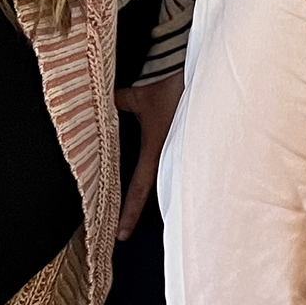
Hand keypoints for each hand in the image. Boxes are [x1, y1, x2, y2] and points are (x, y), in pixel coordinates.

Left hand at [113, 72, 183, 241]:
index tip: (121, 234)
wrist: (194, 70)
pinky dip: (188, 168)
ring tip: (171, 214)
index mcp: (157, 150)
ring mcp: (190, 148)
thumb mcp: (136, 97)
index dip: (129, 213)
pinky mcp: (202, 138)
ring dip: (173, 191)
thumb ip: (120, 103)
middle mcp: (174, 154)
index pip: (140, 189)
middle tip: (138, 229)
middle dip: (153, 210)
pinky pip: (190, 158)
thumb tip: (102, 104)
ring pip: (177, 177)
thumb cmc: (166, 85)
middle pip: (162, 190)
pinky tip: (192, 176)